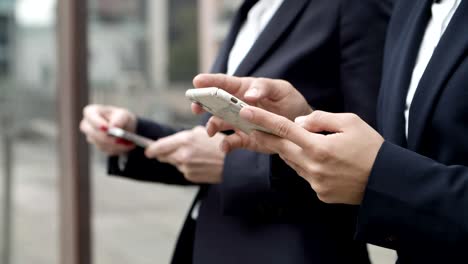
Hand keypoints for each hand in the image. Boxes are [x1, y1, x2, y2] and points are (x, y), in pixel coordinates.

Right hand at [80, 104, 136, 154]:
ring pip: (101, 144)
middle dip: (108, 138)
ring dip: (116, 145)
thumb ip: (119, 119)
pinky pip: (106, 150)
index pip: (90, 116)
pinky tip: (125, 145)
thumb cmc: (121, 117)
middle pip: (93, 133)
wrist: (125, 128)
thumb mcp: (124, 114)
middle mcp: (87, 125)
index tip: (107, 129)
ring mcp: (91, 137)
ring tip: (128, 142)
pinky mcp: (98, 146)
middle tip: (120, 140)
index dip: (98, 123)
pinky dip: (117, 149)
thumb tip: (113, 127)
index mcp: (91, 112)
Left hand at [145, 126, 224, 183]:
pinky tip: (200, 163)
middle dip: (165, 154)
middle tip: (170, 152)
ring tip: (196, 156)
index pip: (160, 146)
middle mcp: (182, 154)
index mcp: (185, 140)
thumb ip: (184, 137)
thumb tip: (170, 141)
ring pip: (174, 163)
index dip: (152, 149)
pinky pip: (183, 170)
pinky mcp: (190, 176)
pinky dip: (188, 167)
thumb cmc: (220, 144)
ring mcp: (185, 166)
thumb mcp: (202, 133)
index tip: (148, 150)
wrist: (232, 163)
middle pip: (164, 156)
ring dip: (179, 160)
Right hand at [191, 74, 312, 135]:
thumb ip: (264, 88)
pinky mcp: (245, 139)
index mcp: (244, 89)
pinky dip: (225, 146)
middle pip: (214, 103)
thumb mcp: (281, 89)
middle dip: (202, 104)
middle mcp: (238, 105)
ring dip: (212, 126)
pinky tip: (224, 147)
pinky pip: (230, 143)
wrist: (301, 127)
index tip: (197, 82)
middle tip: (195, 107)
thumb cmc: (290, 102)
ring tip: (211, 131)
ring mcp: (239, 123)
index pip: (224, 83)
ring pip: (218, 123)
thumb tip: (248, 95)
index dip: (209, 81)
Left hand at [222, 106, 383, 204]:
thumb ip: (320, 119)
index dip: (262, 119)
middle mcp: (312, 167)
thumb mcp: (350, 122)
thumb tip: (298, 122)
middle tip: (252, 125)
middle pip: (281, 148)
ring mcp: (315, 183)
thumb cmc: (371, 147)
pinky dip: (305, 164)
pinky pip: (305, 175)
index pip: (283, 129)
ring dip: (289, 150)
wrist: (388, 181)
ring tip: (294, 139)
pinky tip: (319, 160)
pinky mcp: (320, 193)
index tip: (245, 112)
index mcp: (319, 147)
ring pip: (292, 162)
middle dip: (265, 136)